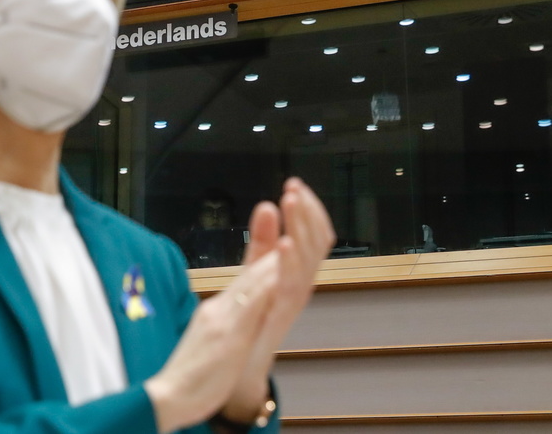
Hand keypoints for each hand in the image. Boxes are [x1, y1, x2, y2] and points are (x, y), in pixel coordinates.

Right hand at [145, 251, 279, 433]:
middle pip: (250, 274)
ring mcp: (221, 320)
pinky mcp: (226, 335)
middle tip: (287, 223)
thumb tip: (239, 319)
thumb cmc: (189, 376)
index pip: (246, 280)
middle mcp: (219, 310)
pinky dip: (266, 285)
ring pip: (252, 282)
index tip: (281, 238)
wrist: (167, 397)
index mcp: (217, 313)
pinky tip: (279, 271)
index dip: (265, 257)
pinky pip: (249, 305)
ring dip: (273, 259)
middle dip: (271, 248)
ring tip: (291, 237)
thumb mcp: (212, 345)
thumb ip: (225, 327)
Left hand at [222, 178, 335, 421]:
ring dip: (301, 229)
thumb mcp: (253, 273)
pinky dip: (290, 264)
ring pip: (308, 261)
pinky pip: (290, 288)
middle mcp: (298, 285)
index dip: (307, 209)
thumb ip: (262, 243)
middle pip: (315, 243)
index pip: (311, 234)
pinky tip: (286, 243)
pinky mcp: (278, 318)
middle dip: (307, 213)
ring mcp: (291, 302)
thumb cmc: (248, 320)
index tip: (295, 183)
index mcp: (293, 272)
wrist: (235, 367)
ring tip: (293, 202)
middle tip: (295, 187)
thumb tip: (268, 205)